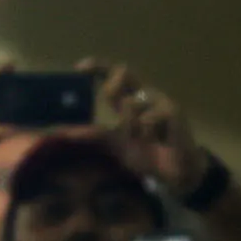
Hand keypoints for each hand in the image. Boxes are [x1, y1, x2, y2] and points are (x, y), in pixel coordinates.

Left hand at [89, 61, 207, 196]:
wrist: (175, 174)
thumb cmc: (147, 154)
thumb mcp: (115, 144)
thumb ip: (94, 135)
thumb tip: (65, 133)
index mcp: (132, 97)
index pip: (113, 73)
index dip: (97, 66)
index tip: (79, 68)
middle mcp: (146, 94)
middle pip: (125, 71)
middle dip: (111, 85)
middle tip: (110, 105)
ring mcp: (161, 101)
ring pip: (132, 102)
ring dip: (129, 124)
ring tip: (142, 139)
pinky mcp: (174, 112)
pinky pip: (148, 118)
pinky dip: (146, 133)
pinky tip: (157, 141)